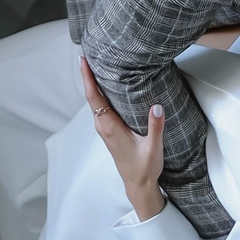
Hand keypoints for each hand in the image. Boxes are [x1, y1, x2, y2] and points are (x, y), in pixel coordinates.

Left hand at [81, 59, 166, 220]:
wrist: (138, 185)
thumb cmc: (144, 168)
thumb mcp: (154, 147)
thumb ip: (155, 127)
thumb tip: (156, 106)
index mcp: (110, 127)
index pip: (95, 98)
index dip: (88, 78)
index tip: (83, 61)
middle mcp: (103, 126)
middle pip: (92, 96)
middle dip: (88, 75)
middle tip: (89, 53)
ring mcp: (105, 129)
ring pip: (95, 101)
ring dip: (94, 83)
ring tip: (96, 64)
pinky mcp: (109, 131)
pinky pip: (101, 108)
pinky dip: (100, 93)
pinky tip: (107, 86)